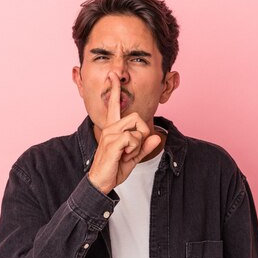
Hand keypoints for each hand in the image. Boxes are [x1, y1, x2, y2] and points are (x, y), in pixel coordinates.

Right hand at [88, 72, 160, 193]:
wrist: (100, 182)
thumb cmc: (114, 168)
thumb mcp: (133, 157)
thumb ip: (145, 147)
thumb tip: (157, 137)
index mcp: (113, 128)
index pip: (113, 104)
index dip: (114, 89)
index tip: (113, 75)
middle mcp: (110, 127)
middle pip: (136, 117)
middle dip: (142, 133)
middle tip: (133, 149)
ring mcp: (110, 134)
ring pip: (137, 128)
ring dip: (138, 144)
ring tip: (126, 154)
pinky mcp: (112, 142)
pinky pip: (134, 138)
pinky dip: (134, 150)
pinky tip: (123, 156)